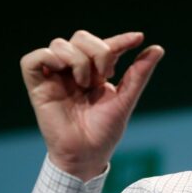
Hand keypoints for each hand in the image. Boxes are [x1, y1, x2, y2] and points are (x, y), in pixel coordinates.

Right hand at [20, 30, 163, 180]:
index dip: (121, 39)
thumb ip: (139, 74)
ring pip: (60, 44)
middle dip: (98, 50)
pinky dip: (49, 58)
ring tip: (85, 84)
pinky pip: (34, 58)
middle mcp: (73, 71)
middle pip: (81, 37)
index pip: (105, 46)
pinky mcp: (37, 85)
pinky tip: (63, 72)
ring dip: (78, 59)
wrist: (86, 155)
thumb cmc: (104, 132)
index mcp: (95, 74)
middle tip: (105, 75)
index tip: (138, 38)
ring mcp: (55, 77)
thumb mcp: (125, 100)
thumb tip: (158, 49)